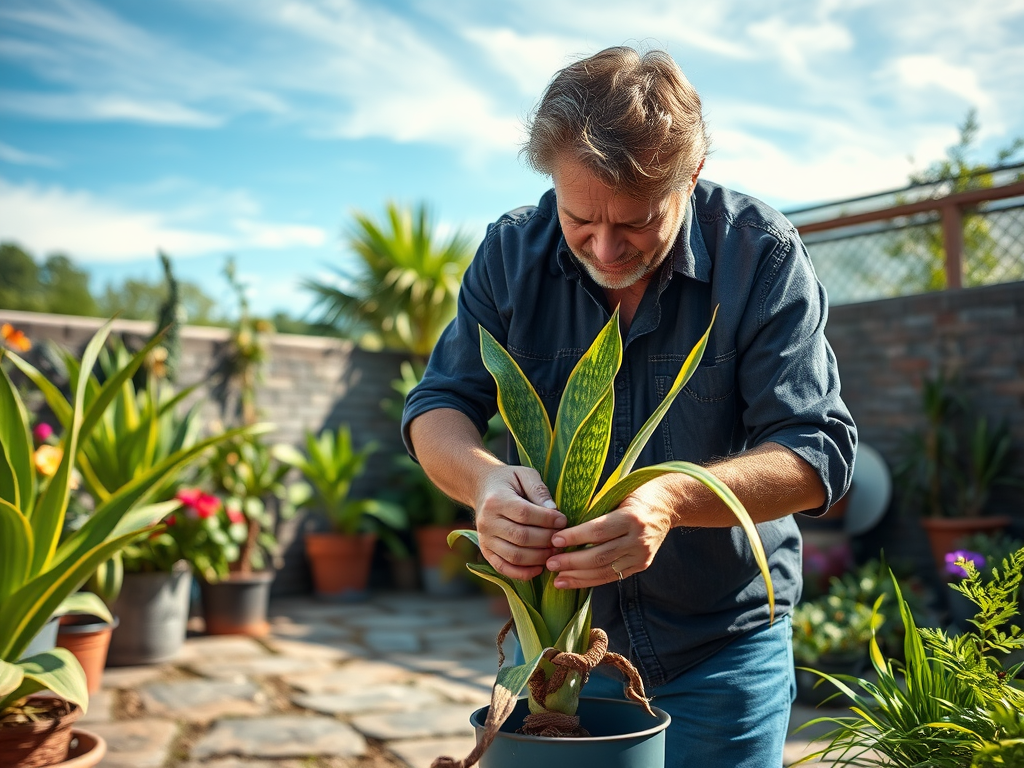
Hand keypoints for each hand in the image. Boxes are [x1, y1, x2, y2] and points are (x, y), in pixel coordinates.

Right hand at [474, 465, 566, 580]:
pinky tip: (539, 568)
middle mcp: (487, 522)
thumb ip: (539, 490)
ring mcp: (485, 539)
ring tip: (554, 552)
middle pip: (521, 537)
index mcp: (496, 500)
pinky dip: (522, 573)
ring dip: (539, 558)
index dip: (547, 520)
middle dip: (546, 540)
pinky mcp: (486, 551)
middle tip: (562, 538)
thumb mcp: (524, 475)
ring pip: (515, 556)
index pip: (525, 514)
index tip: (563, 520)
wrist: (483, 488)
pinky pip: (504, 568)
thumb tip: (554, 511)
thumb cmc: (508, 481)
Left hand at [545, 477, 678, 588]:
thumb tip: (561, 524)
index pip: (598, 531)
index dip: (575, 537)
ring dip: (578, 577)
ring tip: (557, 579)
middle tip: (550, 563)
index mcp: (632, 517)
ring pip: (605, 571)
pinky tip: (574, 581)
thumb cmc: (636, 493)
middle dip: (572, 562)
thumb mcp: (618, 494)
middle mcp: (639, 539)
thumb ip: (596, 510)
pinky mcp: (642, 565)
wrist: (669, 504)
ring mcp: (642, 555)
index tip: (554, 540)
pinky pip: (613, 576)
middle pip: (600, 556)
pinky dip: (591, 580)